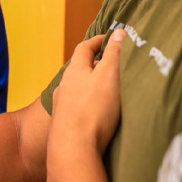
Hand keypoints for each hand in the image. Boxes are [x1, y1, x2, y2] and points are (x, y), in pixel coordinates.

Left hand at [49, 30, 124, 156]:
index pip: (84, 47)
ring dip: (93, 87)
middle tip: (115, 65)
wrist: (73, 149)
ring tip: (110, 91)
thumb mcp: (109, 75)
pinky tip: (100, 114)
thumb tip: (119, 32)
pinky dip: (90, 105)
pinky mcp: (65, 125)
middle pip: (80, 69)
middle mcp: (64, 86)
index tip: (111, 38)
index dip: (98, 41)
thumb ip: (115, 53)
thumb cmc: (93, 109)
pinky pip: (79, 108)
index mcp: (74, 70)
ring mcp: (62, 106)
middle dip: (97, 65)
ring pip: (79, 90)